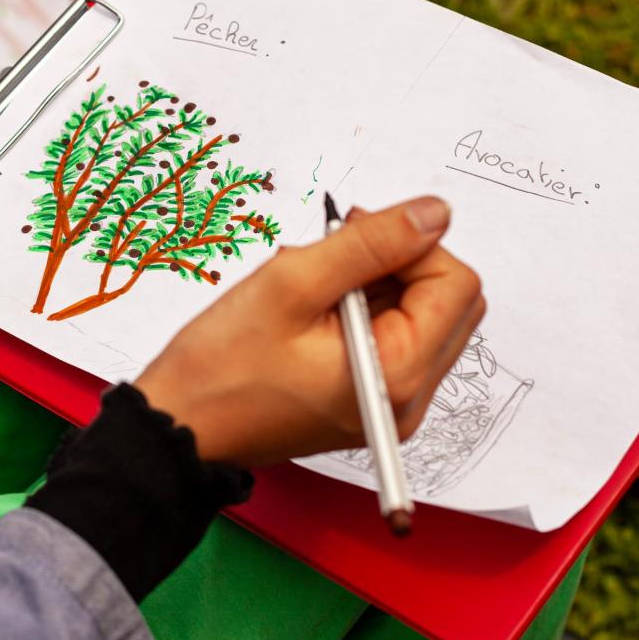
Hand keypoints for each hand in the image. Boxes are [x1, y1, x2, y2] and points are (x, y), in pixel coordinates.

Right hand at [134, 197, 484, 467]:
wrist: (182, 426)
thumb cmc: (223, 367)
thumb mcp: (293, 284)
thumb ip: (372, 242)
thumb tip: (435, 213)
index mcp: (397, 373)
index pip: (456, 284)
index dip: (413, 245)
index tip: (354, 237)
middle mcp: (409, 398)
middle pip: (452, 302)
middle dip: (403, 264)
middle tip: (335, 259)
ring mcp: (393, 403)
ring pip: (424, 315)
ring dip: (381, 285)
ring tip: (315, 290)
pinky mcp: (373, 399)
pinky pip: (397, 338)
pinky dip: (367, 310)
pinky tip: (316, 311)